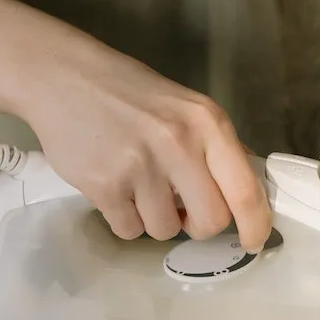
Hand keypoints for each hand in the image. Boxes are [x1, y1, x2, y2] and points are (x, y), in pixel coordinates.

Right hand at [0, 0, 270, 248]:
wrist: (64, 78)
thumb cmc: (132, 94)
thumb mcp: (188, 108)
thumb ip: (218, 149)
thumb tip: (247, 192)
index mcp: (208, 123)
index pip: (245, 190)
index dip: (255, 225)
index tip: (253, 242)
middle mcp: (179, 144)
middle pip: (210, 221)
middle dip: (198, 224)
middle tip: (182, 207)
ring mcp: (140, 167)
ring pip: (167, 231)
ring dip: (157, 219)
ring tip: (141, 187)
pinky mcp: (103, 186)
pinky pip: (130, 231)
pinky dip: (126, 219)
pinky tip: (118, 189)